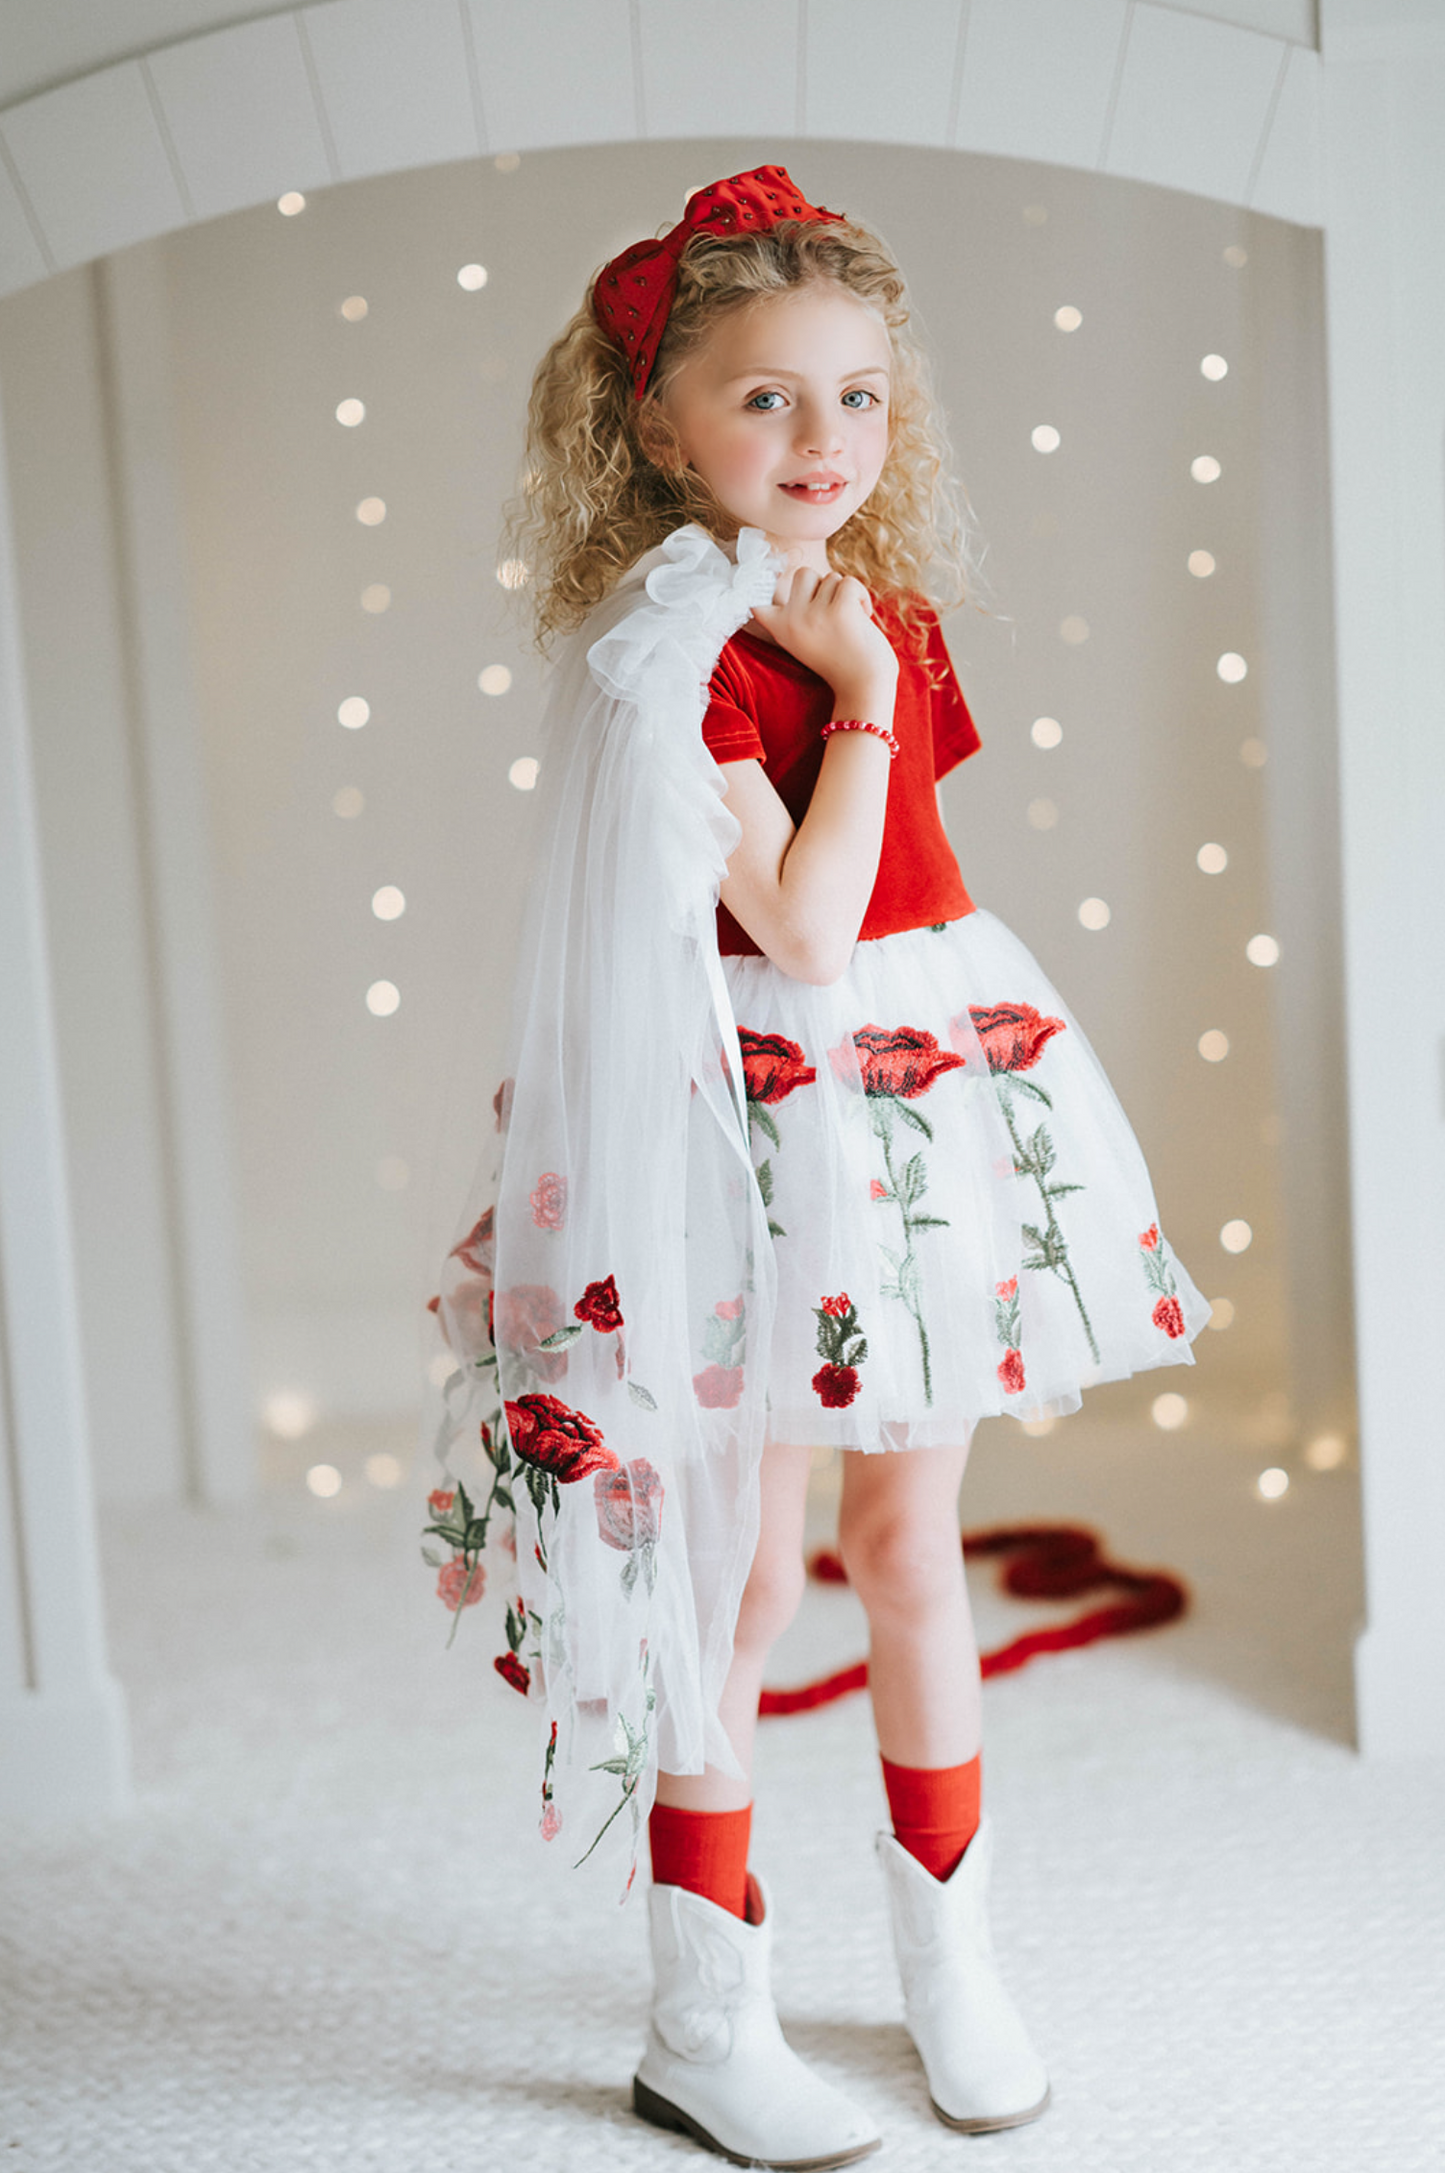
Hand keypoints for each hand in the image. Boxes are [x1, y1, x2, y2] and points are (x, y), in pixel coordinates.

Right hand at [749, 563, 898, 711]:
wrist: (864, 686)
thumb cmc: (838, 661)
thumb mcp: (804, 639)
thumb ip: (796, 613)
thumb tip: (796, 575)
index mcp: (780, 628)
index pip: (755, 600)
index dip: (755, 583)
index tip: (750, 578)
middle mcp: (792, 620)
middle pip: (803, 573)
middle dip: (822, 585)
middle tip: (832, 612)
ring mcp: (814, 615)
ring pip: (831, 577)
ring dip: (845, 595)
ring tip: (849, 622)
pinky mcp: (840, 610)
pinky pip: (849, 582)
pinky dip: (861, 596)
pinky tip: (863, 615)